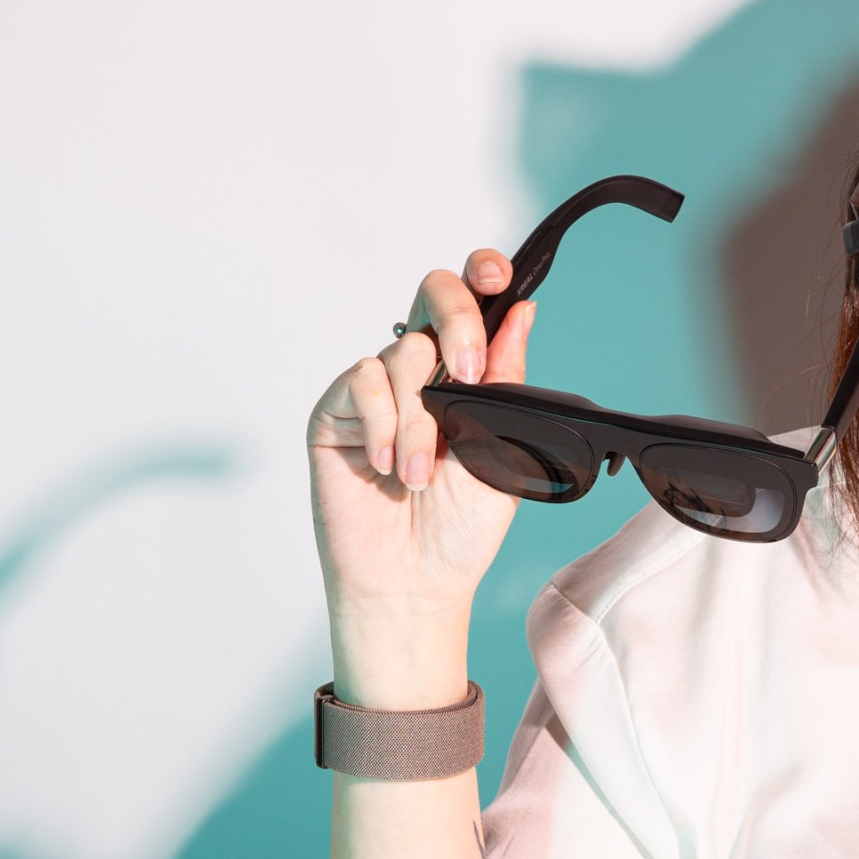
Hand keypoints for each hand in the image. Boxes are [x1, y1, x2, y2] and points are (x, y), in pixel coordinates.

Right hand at [306, 250, 537, 624]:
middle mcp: (420, 372)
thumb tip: (521, 314)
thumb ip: (506, 381)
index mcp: (466, 374)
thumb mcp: (502, 449)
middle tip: (469, 375)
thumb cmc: (459, 528)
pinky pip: (362, 382)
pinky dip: (384, 424)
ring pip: (402, 353)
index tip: (498, 278)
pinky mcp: (337, 412)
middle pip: (432, 295)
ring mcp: (377, 390)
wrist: (416, 583)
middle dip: (457, 321)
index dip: (481, 275)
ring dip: (419, 418)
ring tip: (421, 474)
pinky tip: (391, 466)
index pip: (472, 302)